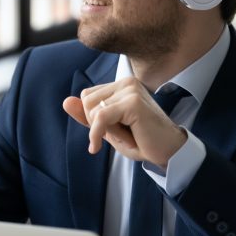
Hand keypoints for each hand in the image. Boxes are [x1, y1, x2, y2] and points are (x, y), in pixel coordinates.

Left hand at [61, 77, 186, 167]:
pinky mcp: (133, 102)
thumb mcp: (109, 130)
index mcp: (122, 85)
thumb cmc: (142, 141)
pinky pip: (100, 118)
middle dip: (97, 124)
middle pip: (86, 101)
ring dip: (104, 130)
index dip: (93, 119)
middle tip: (122, 134)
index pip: (87, 97)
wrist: (169, 153)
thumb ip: (88, 116)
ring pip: (92, 109)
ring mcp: (131, 90)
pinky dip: (97, 134)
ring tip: (128, 136)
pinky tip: (110, 145)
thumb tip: (65, 102)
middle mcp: (127, 82)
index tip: (114, 131)